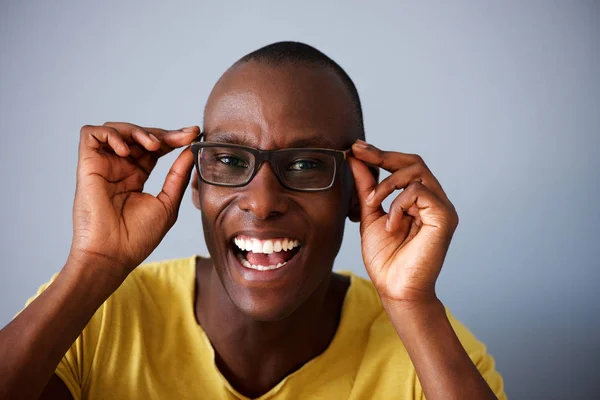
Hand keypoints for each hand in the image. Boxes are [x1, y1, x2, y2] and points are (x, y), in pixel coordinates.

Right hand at [69, 122, 198, 281]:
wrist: (113, 254)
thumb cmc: (138, 237)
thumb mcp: (168, 202)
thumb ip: (178, 175)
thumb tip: (191, 151)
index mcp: (137, 176)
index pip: (154, 148)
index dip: (173, 138)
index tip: (193, 134)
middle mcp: (119, 167)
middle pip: (139, 135)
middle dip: (163, 133)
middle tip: (182, 137)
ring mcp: (103, 165)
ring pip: (117, 129)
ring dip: (138, 131)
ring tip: (153, 146)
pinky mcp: (87, 164)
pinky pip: (91, 134)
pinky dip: (111, 135)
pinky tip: (126, 152)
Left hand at [348, 140, 458, 304]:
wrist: (395, 288)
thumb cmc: (385, 258)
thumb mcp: (370, 214)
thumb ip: (366, 187)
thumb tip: (355, 159)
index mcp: (418, 200)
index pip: (404, 166)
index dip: (380, 154)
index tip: (356, 147)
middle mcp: (433, 200)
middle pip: (414, 161)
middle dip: (383, 155)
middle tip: (359, 153)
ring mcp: (442, 208)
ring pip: (416, 172)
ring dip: (387, 184)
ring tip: (373, 205)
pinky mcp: (444, 217)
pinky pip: (419, 192)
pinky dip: (398, 204)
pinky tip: (391, 225)